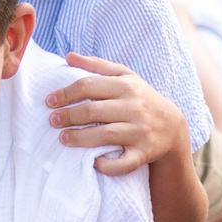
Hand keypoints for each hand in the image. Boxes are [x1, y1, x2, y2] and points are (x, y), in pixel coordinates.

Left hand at [44, 53, 186, 176]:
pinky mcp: (143, 153)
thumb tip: (68, 56)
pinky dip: (107, 165)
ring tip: (63, 139)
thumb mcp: (125, 77)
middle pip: (93, 111)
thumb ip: (97, 66)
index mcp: (127, 86)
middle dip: (69, 116)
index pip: (89, 85)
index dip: (66, 93)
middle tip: (53, 121)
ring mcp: (140, 131)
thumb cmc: (141, 98)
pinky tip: (94, 162)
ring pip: (104, 135)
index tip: (50, 101)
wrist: (172, 127)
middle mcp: (134, 107)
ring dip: (79, 139)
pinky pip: (123, 163)